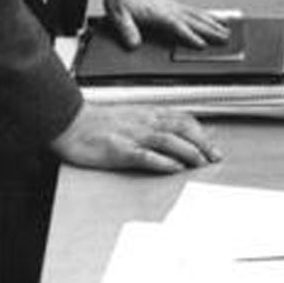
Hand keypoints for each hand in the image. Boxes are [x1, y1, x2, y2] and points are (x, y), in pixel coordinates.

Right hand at [48, 103, 220, 172]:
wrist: (69, 122)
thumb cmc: (97, 123)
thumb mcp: (129, 118)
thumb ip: (151, 124)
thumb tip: (173, 133)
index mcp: (146, 114)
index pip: (182, 119)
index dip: (201, 132)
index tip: (213, 145)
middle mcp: (143, 122)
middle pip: (181, 128)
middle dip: (201, 142)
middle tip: (215, 157)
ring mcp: (131, 135)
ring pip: (167, 140)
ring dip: (188, 151)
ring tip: (201, 163)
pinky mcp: (118, 150)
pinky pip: (144, 155)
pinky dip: (162, 162)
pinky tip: (174, 168)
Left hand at [92, 0, 231, 48]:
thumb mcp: (118, 14)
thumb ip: (127, 30)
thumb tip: (134, 45)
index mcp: (159, 12)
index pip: (178, 26)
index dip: (190, 36)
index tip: (203, 44)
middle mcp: (170, 8)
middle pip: (195, 20)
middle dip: (211, 30)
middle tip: (226, 38)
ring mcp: (173, 5)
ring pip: (198, 15)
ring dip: (213, 23)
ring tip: (226, 30)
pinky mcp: (173, 4)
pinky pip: (194, 11)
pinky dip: (206, 16)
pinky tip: (212, 19)